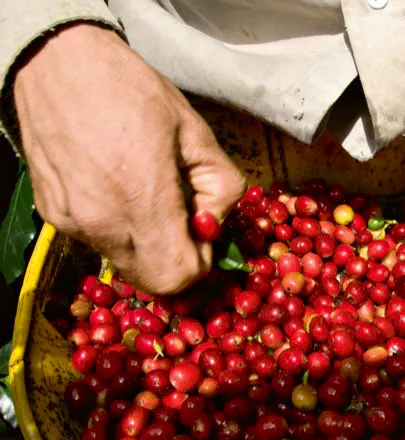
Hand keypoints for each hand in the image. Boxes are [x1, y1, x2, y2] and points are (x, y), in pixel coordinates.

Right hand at [14, 24, 244, 293]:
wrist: (58, 62)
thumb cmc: (131, 90)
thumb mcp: (197, 134)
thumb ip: (221, 188)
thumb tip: (215, 224)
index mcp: (142, 200)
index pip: (179, 276)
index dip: (200, 261)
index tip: (202, 232)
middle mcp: (101, 222)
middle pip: (152, 281)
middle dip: (175, 260)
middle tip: (181, 219)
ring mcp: (72, 222)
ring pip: (124, 264)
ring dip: (147, 245)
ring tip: (147, 194)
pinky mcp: (52, 214)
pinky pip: (98, 241)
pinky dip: (118, 229)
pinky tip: (118, 187)